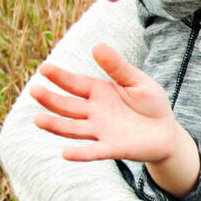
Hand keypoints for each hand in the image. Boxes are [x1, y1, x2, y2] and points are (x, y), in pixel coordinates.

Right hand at [30, 43, 180, 163]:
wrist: (166, 132)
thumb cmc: (151, 103)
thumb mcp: (137, 81)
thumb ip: (118, 67)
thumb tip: (97, 46)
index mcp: (98, 92)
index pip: (75, 83)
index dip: (60, 76)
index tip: (44, 68)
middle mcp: (93, 112)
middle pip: (68, 106)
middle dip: (51, 99)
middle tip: (34, 90)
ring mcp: (100, 131)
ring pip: (73, 128)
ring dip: (56, 125)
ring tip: (38, 120)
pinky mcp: (112, 149)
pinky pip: (94, 152)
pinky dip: (81, 153)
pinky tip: (66, 154)